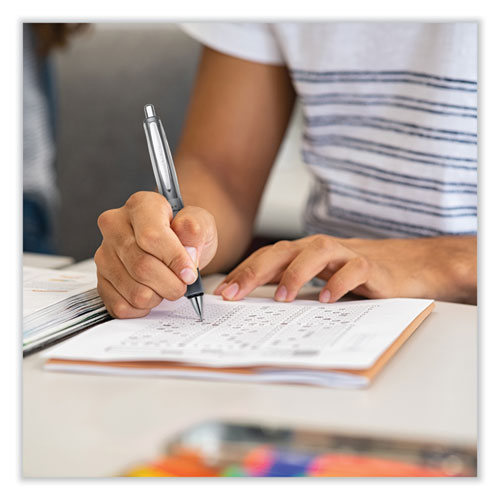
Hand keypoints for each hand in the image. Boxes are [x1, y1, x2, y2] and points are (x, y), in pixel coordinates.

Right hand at [95, 191, 216, 317]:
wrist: (175, 247)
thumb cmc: (185, 234)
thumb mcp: (201, 224)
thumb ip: (196, 230)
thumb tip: (187, 251)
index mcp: (140, 205)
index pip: (151, 236)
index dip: (174, 260)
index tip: (190, 273)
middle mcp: (115, 227)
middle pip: (142, 267)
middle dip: (171, 283)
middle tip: (182, 283)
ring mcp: (104, 254)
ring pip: (134, 291)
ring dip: (159, 296)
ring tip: (166, 284)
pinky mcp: (101, 280)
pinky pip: (122, 306)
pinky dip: (143, 308)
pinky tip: (152, 293)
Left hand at [213, 234, 476, 303]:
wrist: (409, 266)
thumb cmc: (357, 275)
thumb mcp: (320, 280)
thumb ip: (294, 286)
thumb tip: (255, 306)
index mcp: (305, 253)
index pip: (269, 257)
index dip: (244, 272)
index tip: (223, 294)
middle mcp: (322, 250)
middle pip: (284, 250)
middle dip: (256, 270)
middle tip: (236, 293)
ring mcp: (347, 254)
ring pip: (317, 252)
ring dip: (296, 273)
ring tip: (282, 298)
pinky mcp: (372, 267)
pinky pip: (355, 269)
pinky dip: (339, 283)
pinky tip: (327, 300)